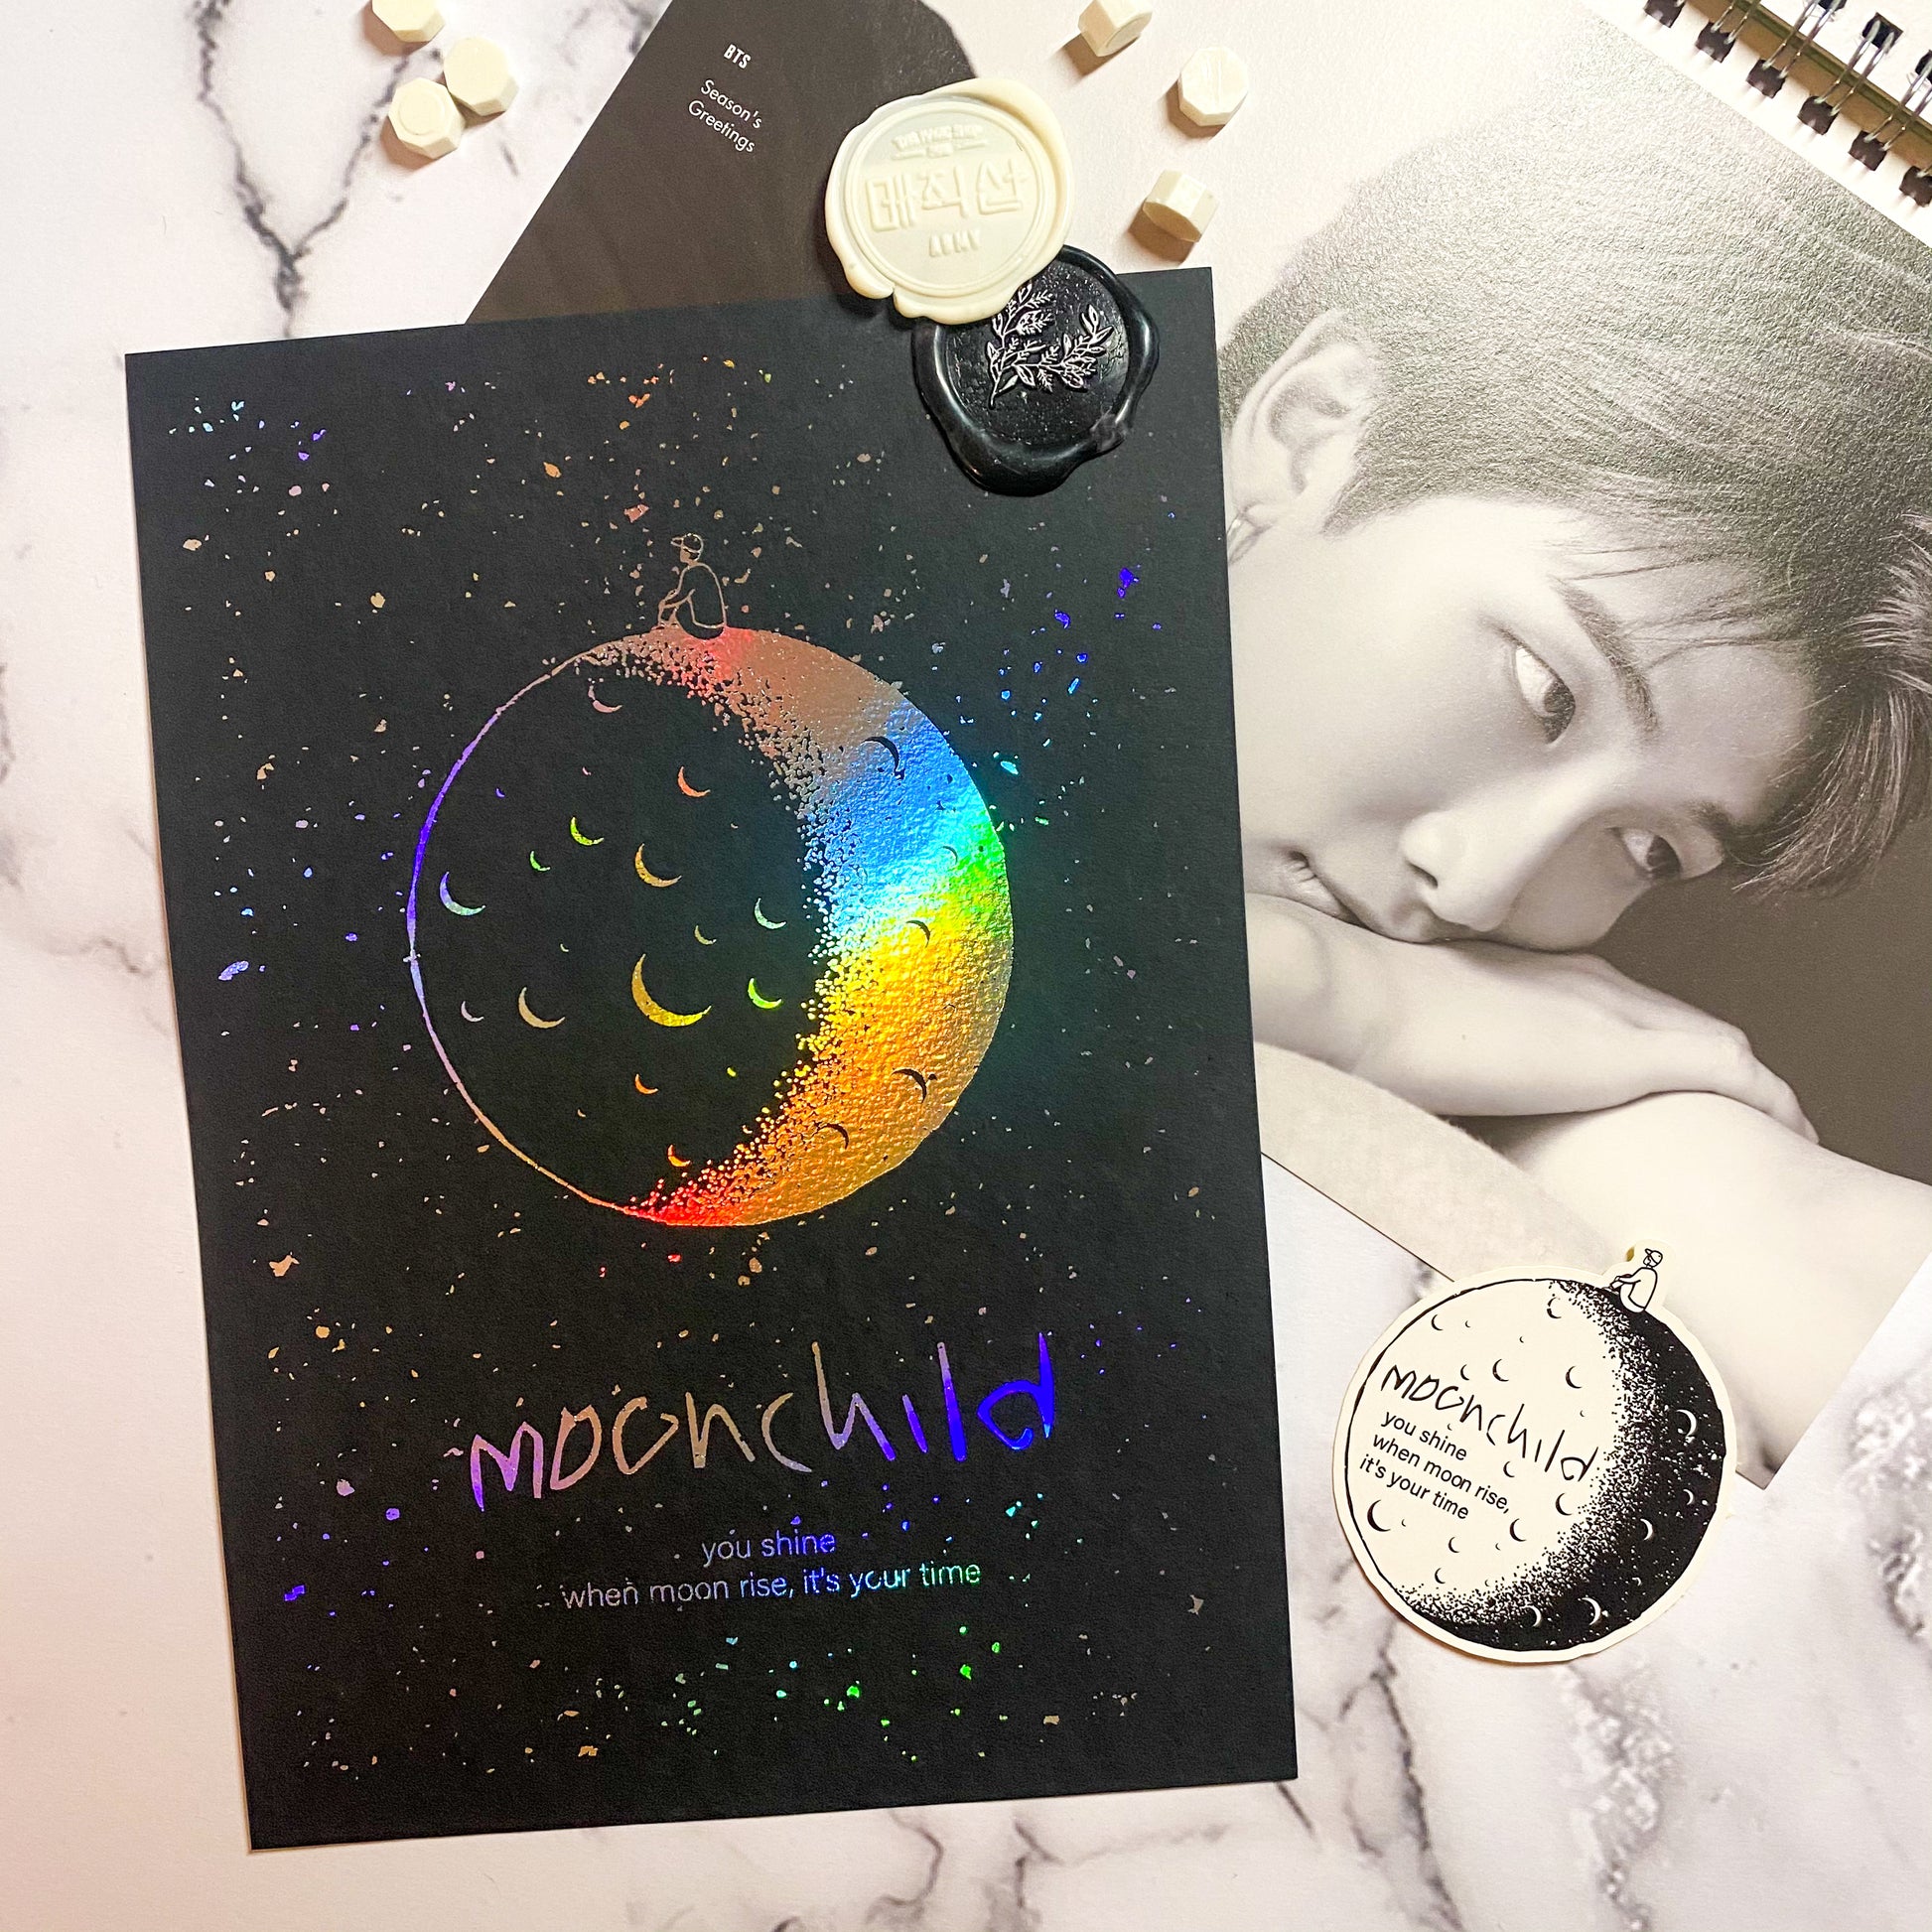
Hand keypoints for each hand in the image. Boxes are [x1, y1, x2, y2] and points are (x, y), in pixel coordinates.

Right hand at [1245, 895, 1814, 1136]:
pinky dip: (1766, 1097)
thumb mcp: (1427, 1032)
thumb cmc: (1368, 1022)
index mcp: (1545, 979)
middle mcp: (1591, 985)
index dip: (1661, 1046)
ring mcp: (1610, 1015)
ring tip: (1782, 1130)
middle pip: (1685, 1022)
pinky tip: (1791, 1127)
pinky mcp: (1621, 1054)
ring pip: (1719, 1043)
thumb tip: (1445, 1089)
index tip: (1672, 1085)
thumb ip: (1459, 1052)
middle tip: (1743, 1117)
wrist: (1362, 1004)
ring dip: (1755, 1086)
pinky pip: (1729, 1071)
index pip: (1629, 1009)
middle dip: (1718, 1067)